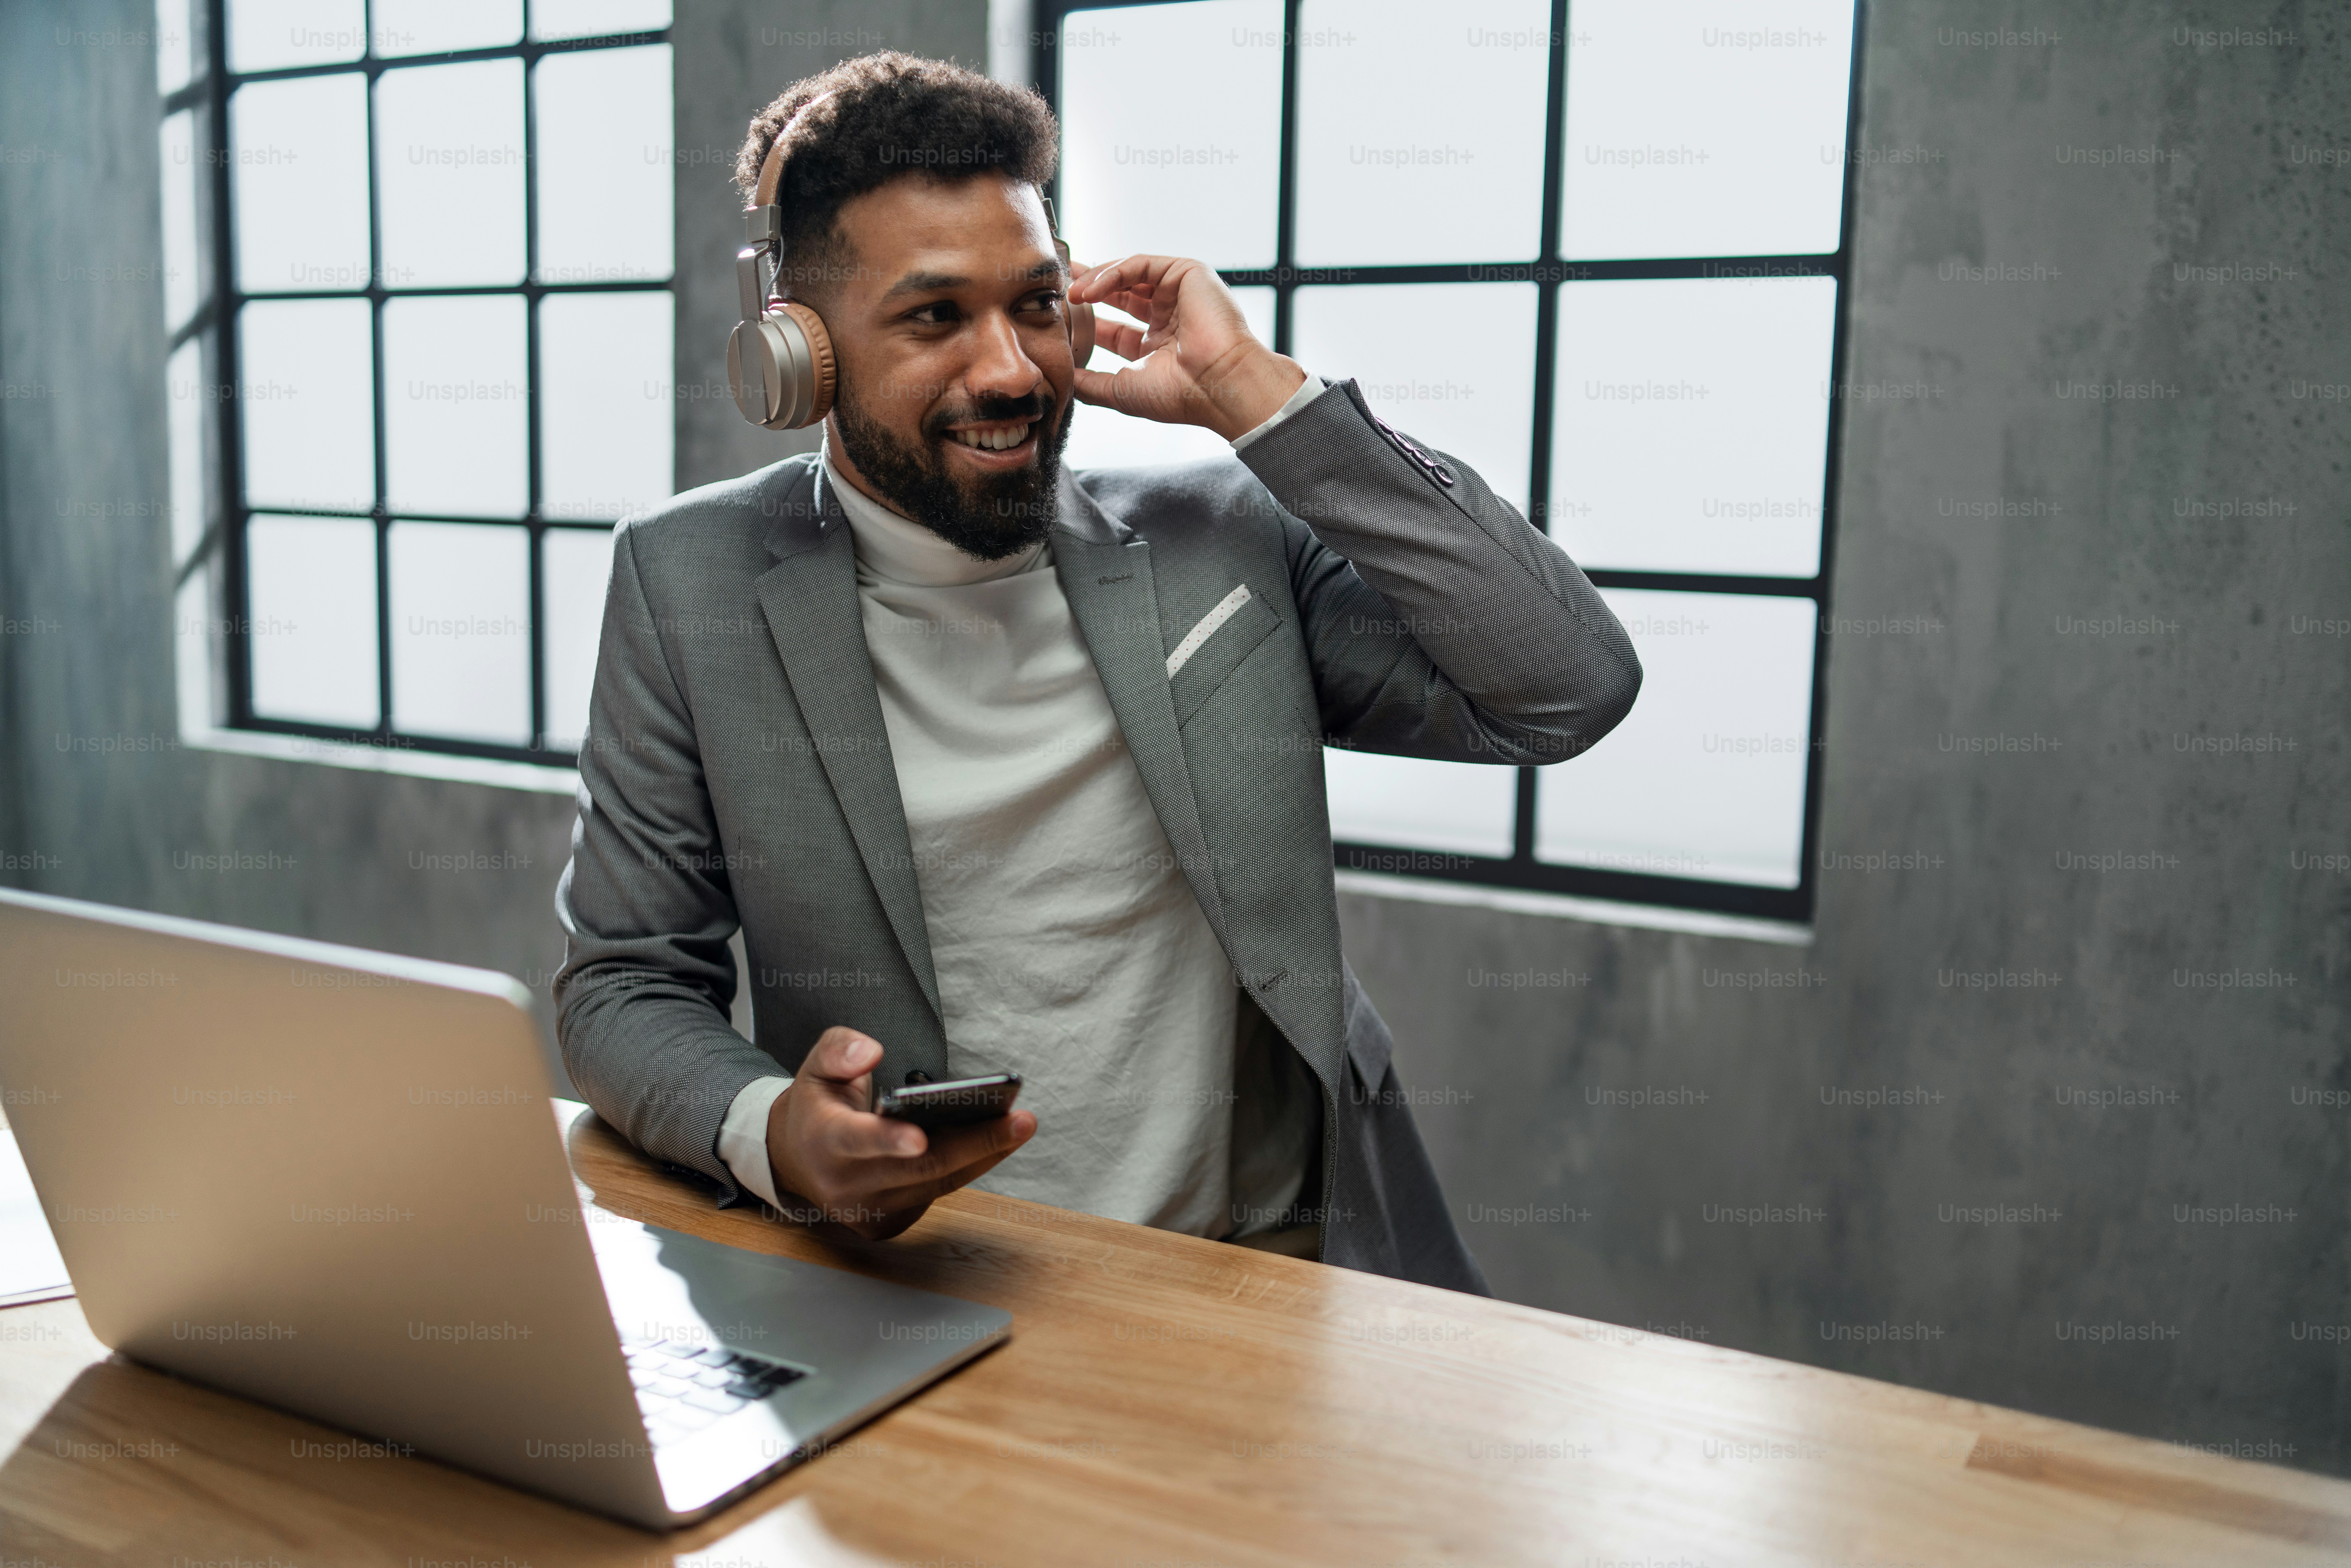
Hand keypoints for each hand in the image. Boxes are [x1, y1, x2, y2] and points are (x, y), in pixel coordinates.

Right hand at [764, 1027, 1035, 1240]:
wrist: (797, 1160)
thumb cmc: (817, 1106)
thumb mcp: (816, 1066)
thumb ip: (839, 1050)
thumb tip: (872, 1052)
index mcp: (824, 1141)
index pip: (856, 1141)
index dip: (888, 1141)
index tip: (920, 1137)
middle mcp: (846, 1185)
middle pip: (919, 1167)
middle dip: (975, 1143)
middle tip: (1020, 1120)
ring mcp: (870, 1210)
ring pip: (937, 1183)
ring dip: (984, 1155)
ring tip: (1020, 1126)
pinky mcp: (890, 1223)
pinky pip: (937, 1193)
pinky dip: (968, 1168)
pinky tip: (995, 1143)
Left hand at [1068, 253, 1307, 440]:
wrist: (1220, 385)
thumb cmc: (1180, 395)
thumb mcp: (1122, 391)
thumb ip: (1091, 383)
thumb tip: (1063, 378)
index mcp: (1157, 346)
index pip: (1114, 327)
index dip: (1086, 320)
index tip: (1059, 317)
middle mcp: (1167, 317)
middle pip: (1119, 294)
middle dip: (1086, 289)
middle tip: (1057, 288)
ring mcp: (1178, 294)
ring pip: (1127, 275)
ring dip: (1095, 281)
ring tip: (1069, 292)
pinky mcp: (1186, 273)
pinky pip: (1140, 265)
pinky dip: (1112, 272)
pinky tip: (1090, 289)